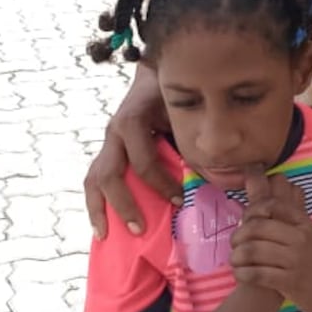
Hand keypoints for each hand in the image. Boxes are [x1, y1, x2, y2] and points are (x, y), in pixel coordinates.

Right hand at [83, 64, 177, 238]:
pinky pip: (94, 179)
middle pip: (108, 174)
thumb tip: (217, 176)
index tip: (179, 200)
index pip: (142, 161)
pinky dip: (96, 203)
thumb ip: (194, 141)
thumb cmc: (172, 96)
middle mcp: (114, 132)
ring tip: (105, 235)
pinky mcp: (106, 152)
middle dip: (123, 204)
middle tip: (139, 228)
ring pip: (93, 178)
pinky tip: (101, 225)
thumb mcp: (184, 111)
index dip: (160, 184)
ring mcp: (107, 143)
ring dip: (99, 208)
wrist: (153, 76)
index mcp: (133, 120)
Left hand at [231, 168, 311, 311]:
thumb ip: (288, 213)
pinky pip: (257, 274)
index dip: (250, 211)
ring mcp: (295, 260)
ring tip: (235, 260)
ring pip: (253, 251)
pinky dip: (243, 274)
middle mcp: (299, 238)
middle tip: (234, 244)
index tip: (244, 221)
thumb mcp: (307, 231)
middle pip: (256, 228)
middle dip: (238, 236)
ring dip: (237, 256)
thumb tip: (272, 182)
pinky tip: (241, 274)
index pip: (270, 206)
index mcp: (302, 222)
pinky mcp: (289, 282)